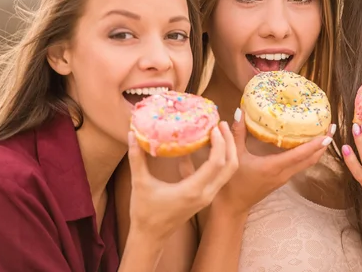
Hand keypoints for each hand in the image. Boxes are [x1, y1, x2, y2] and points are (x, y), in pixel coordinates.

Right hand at [126, 122, 237, 241]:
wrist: (150, 237)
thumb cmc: (145, 213)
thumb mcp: (140, 183)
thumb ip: (137, 158)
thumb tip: (132, 134)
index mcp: (193, 190)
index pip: (216, 163)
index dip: (219, 143)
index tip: (214, 127)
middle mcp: (205, 194)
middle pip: (229, 166)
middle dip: (229, 144)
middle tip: (222, 124)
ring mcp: (207, 197)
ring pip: (227, 172)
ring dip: (227, 152)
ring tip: (219, 132)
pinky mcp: (205, 198)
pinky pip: (219, 176)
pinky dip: (219, 161)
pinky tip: (206, 147)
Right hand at [212, 108, 333, 214]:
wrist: (233, 205)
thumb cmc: (232, 182)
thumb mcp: (233, 155)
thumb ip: (237, 133)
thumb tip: (241, 112)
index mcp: (274, 167)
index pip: (299, 155)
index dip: (315, 144)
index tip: (328, 134)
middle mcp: (283, 174)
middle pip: (310, 160)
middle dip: (322, 145)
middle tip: (331, 128)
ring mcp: (284, 178)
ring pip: (306, 163)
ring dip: (317, 150)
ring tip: (324, 134)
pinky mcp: (282, 179)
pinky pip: (300, 165)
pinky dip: (307, 155)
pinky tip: (306, 144)